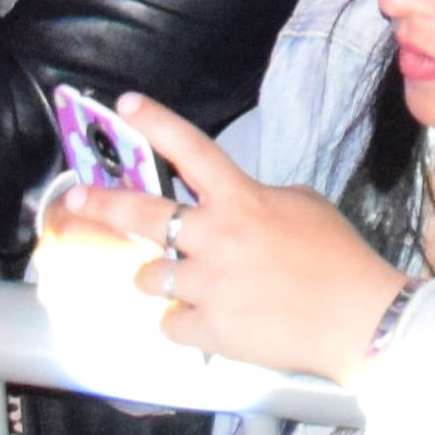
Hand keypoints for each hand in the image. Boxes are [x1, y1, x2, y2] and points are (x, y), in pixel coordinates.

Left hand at [96, 98, 407, 380]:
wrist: (360, 320)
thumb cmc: (338, 259)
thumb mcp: (301, 204)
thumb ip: (254, 200)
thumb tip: (224, 207)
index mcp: (243, 200)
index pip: (191, 149)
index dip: (155, 122)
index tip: (124, 104)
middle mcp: (217, 237)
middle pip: (141, 213)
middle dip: (100, 204)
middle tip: (74, 202)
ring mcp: (208, 285)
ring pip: (149, 276)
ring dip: (162, 277)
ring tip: (188, 283)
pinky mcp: (208, 329)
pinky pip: (170, 323)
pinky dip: (184, 323)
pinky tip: (213, 321)